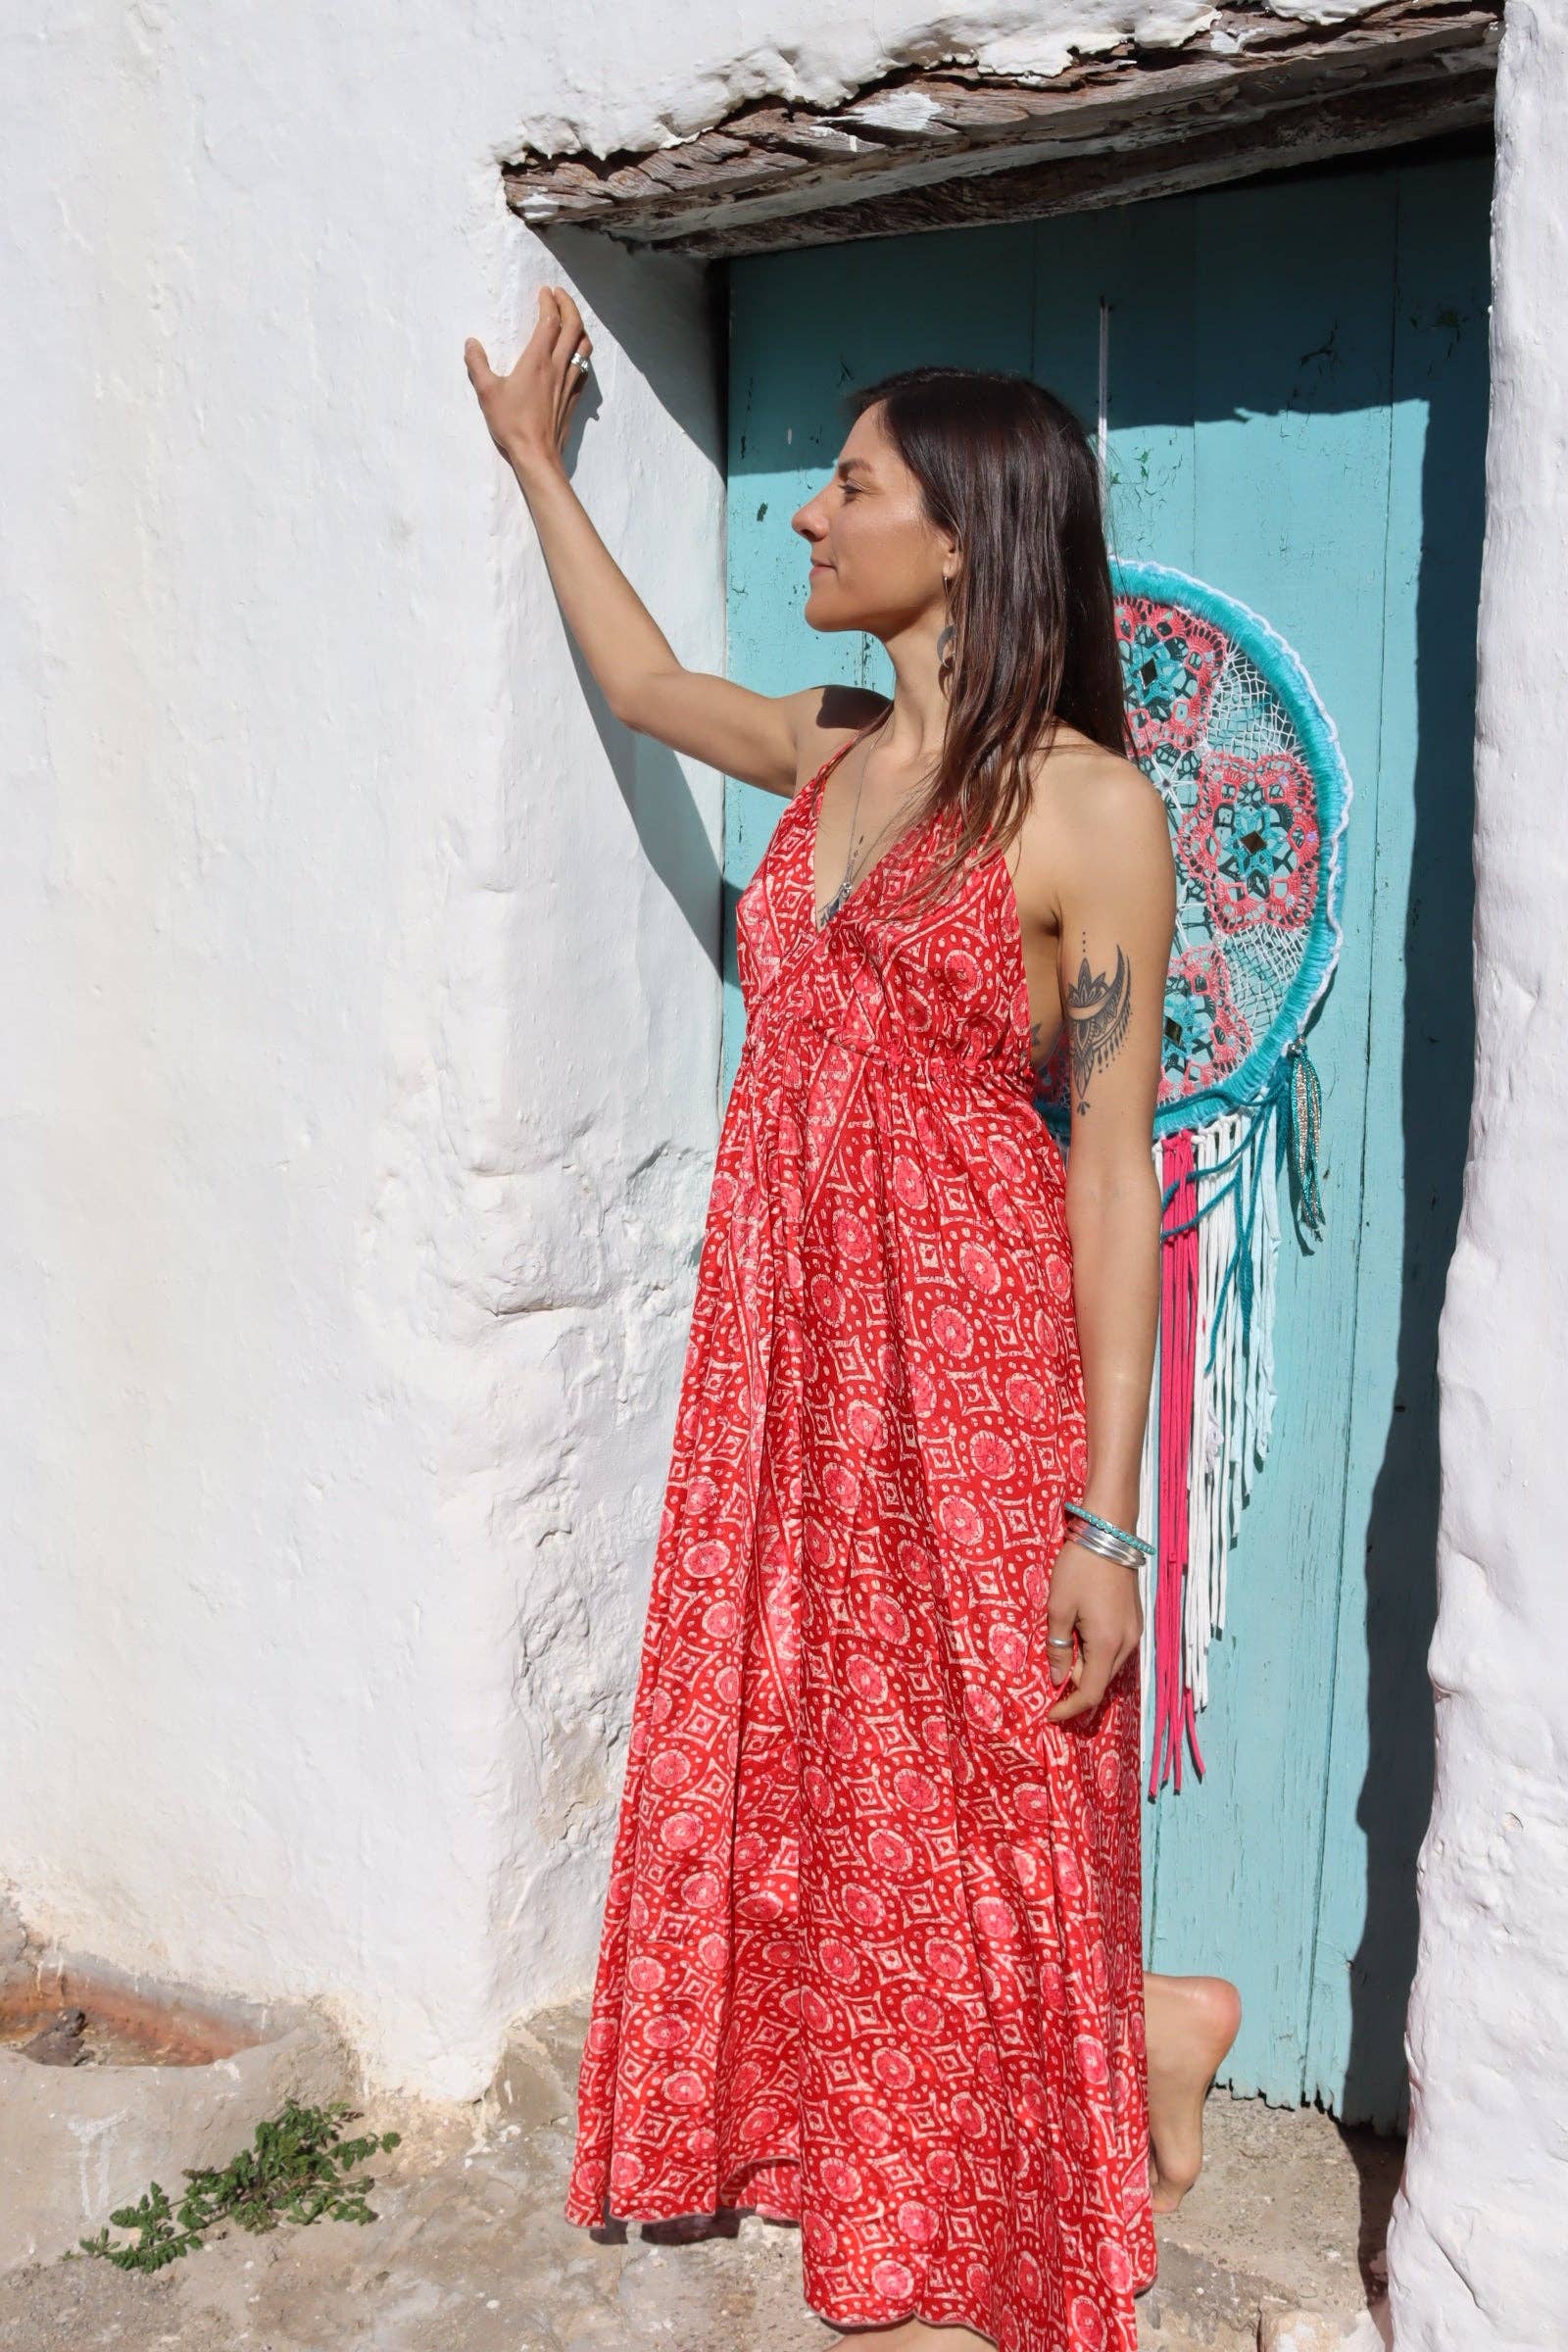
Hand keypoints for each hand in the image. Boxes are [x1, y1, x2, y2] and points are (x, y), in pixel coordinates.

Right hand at [464, 284, 592, 477]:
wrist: (537, 454)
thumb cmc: (512, 424)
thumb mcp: (487, 392)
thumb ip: (477, 365)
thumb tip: (471, 343)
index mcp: (537, 360)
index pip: (550, 321)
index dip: (549, 302)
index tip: (544, 291)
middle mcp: (557, 366)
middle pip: (573, 327)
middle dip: (569, 305)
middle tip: (559, 295)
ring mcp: (569, 382)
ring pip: (584, 346)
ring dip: (580, 327)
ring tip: (570, 320)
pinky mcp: (574, 397)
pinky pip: (584, 368)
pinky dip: (583, 353)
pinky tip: (576, 355)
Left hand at [1043, 1536, 1143, 1725]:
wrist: (1109, 1533)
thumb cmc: (1079, 1568)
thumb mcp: (1058, 1607)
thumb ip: (1058, 1647)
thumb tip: (1059, 1678)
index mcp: (1108, 1643)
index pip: (1091, 1692)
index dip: (1070, 1708)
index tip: (1050, 1714)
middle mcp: (1128, 1643)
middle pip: (1101, 1680)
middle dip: (1076, 1682)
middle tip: (1051, 1663)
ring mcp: (1135, 1631)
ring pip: (1109, 1665)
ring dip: (1086, 1665)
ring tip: (1064, 1642)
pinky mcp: (1135, 1620)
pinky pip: (1116, 1649)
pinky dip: (1097, 1651)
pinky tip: (1081, 1632)